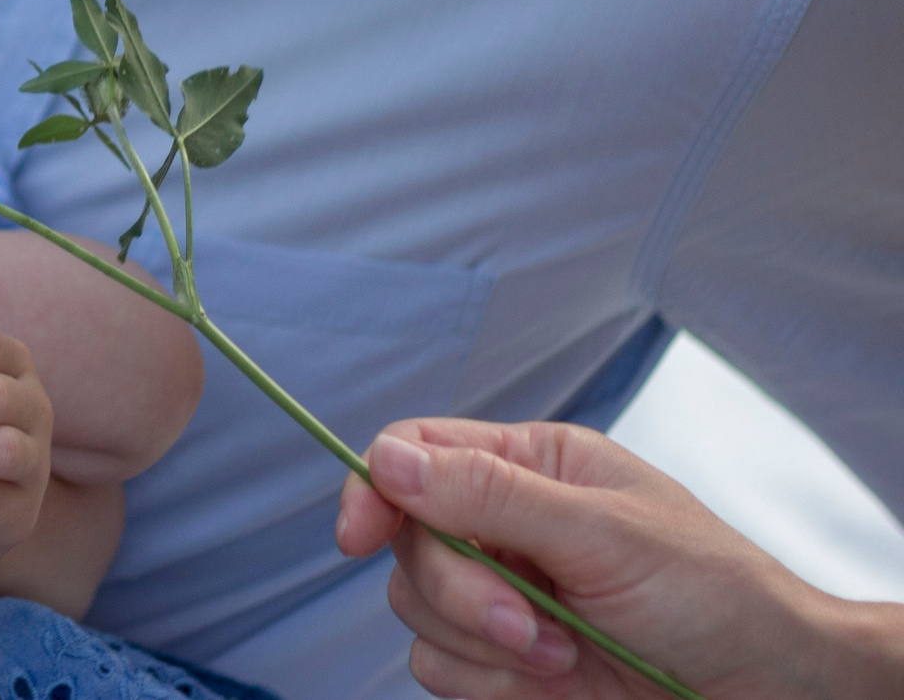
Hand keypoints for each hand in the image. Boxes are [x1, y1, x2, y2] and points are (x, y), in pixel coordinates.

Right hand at [335, 418, 903, 699]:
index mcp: (530, 465)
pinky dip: (486, 684)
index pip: (414, 453)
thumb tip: (385, 460)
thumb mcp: (603, 532)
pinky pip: (438, 671)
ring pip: (415, 612)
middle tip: (531, 622)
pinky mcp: (504, 665)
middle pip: (408, 544)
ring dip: (483, 644)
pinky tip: (553, 683)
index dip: (373, 490)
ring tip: (561, 656)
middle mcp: (506, 526)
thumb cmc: (716, 597)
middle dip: (462, 592)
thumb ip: (489, 496)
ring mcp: (503, 597)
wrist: (772, 693)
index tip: (358, 537)